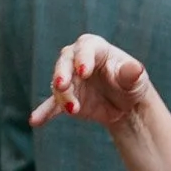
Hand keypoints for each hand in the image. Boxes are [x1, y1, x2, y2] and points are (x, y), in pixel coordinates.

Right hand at [29, 36, 156, 130]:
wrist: (126, 106)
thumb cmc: (131, 84)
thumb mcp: (135, 78)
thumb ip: (132, 73)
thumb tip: (135, 69)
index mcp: (95, 49)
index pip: (86, 48)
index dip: (83, 59)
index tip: (84, 72)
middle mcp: (78, 61)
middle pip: (65, 62)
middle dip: (62, 74)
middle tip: (62, 86)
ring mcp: (70, 80)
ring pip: (59, 85)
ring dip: (63, 97)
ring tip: (74, 110)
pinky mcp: (66, 99)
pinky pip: (52, 105)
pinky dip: (44, 112)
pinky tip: (35, 121)